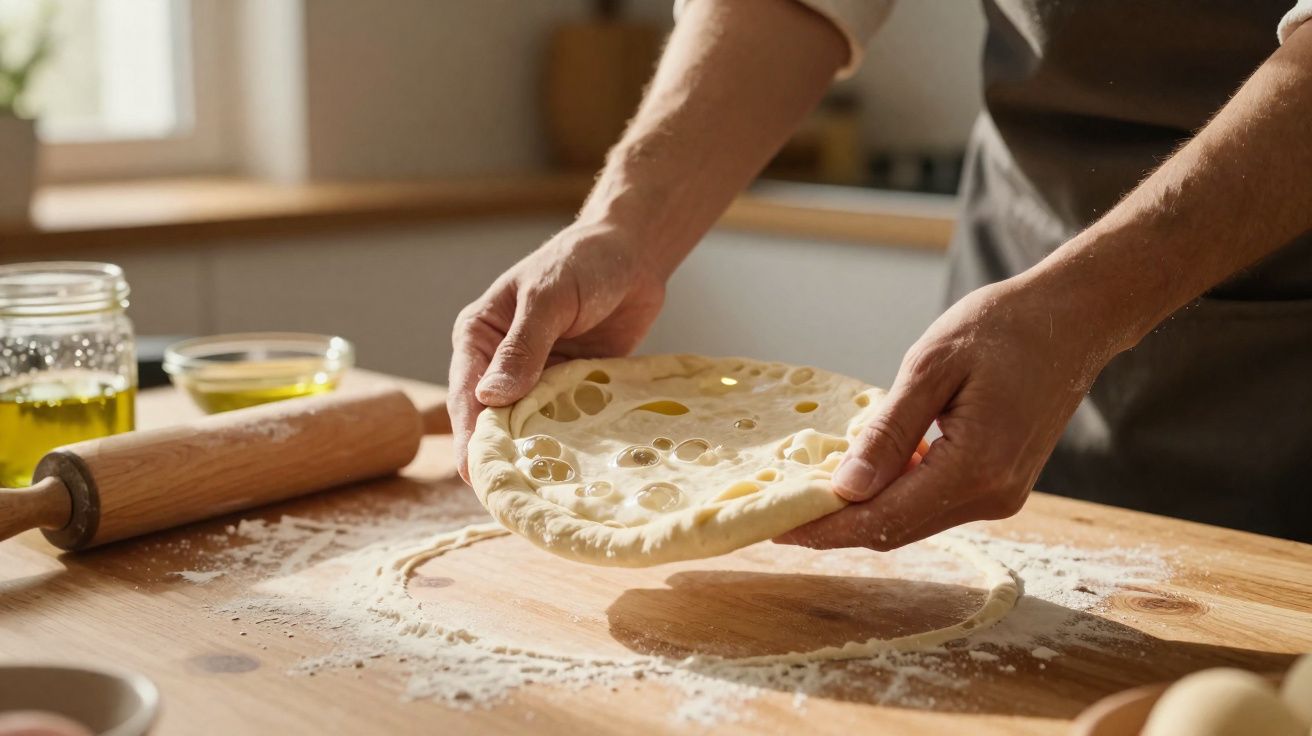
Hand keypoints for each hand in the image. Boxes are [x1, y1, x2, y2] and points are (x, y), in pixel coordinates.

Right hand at [449, 222, 666, 481]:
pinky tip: (579, 471)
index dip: (470, 435)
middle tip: (510, 496)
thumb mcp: (549, 298)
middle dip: (502, 453)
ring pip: (530, 426)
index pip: (467, 393)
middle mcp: (502, 363)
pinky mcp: (572, 389)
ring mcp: (539, 379)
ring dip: (538, 453)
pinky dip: (570, 444)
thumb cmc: (583, 262)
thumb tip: (491, 397)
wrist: (634, 254)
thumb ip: (524, 346)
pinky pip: (567, 423)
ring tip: (544, 493)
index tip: (476, 474)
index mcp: (480, 336)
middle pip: (495, 419)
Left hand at [776, 274, 1114, 549]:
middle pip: (897, 529)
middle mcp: (993, 494)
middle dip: (836, 526)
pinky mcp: (1001, 485)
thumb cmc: (1003, 327)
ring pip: (914, 520)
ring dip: (864, 511)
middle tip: (781, 516)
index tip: (778, 527)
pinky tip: (864, 475)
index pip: (884, 518)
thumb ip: (889, 432)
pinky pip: (934, 502)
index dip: (826, 527)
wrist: (1073, 318)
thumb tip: (846, 488)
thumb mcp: (932, 366)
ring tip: (810, 495)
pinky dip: (895, 495)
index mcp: (976, 465)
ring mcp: (1001, 495)